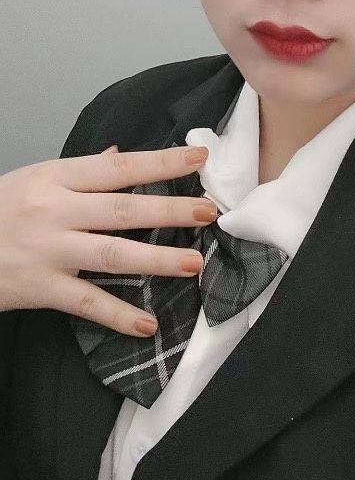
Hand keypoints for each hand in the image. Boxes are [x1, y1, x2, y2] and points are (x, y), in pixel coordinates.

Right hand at [0, 144, 216, 336]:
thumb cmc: (0, 209)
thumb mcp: (35, 179)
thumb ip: (82, 170)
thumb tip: (120, 154)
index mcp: (58, 177)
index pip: (118, 167)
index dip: (160, 162)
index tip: (198, 158)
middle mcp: (57, 210)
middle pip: (123, 209)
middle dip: (170, 209)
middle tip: (209, 212)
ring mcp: (50, 250)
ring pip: (112, 254)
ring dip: (157, 259)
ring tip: (194, 263)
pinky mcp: (41, 288)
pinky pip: (86, 303)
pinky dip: (118, 315)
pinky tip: (147, 324)